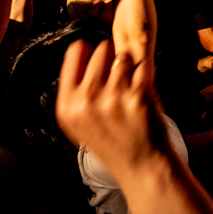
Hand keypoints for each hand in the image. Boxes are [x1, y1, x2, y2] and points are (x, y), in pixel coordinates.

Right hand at [56, 38, 166, 179]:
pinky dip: (145, 76)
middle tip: (117, 78)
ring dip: (130, 68)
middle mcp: (86, 100)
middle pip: (101, 49)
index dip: (89, 50)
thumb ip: (75, 90)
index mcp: (67, 105)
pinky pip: (142, 67)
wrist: (141, 166)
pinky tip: (142, 93)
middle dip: (111, 58)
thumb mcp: (78, 123)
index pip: (75, 51)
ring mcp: (112, 98)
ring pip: (123, 57)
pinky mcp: (138, 97)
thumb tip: (80, 46)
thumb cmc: (112, 142)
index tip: (98, 59)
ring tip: (129, 89)